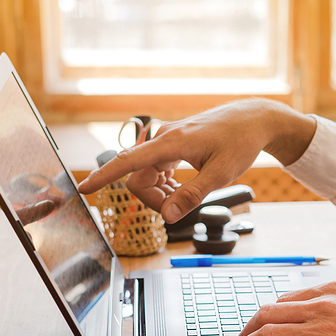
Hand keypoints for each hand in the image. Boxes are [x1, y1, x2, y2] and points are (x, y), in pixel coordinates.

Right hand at [76, 99, 316, 222]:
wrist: (254, 119)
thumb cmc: (240, 143)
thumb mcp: (222, 174)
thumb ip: (193, 195)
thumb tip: (169, 216)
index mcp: (171, 143)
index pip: (127, 163)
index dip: (102, 177)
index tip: (82, 189)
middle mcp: (163, 138)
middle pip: (138, 177)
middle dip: (152, 199)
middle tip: (180, 209)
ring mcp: (167, 140)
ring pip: (147, 174)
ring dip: (160, 192)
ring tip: (187, 196)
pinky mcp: (173, 144)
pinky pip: (156, 168)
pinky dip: (165, 184)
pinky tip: (182, 188)